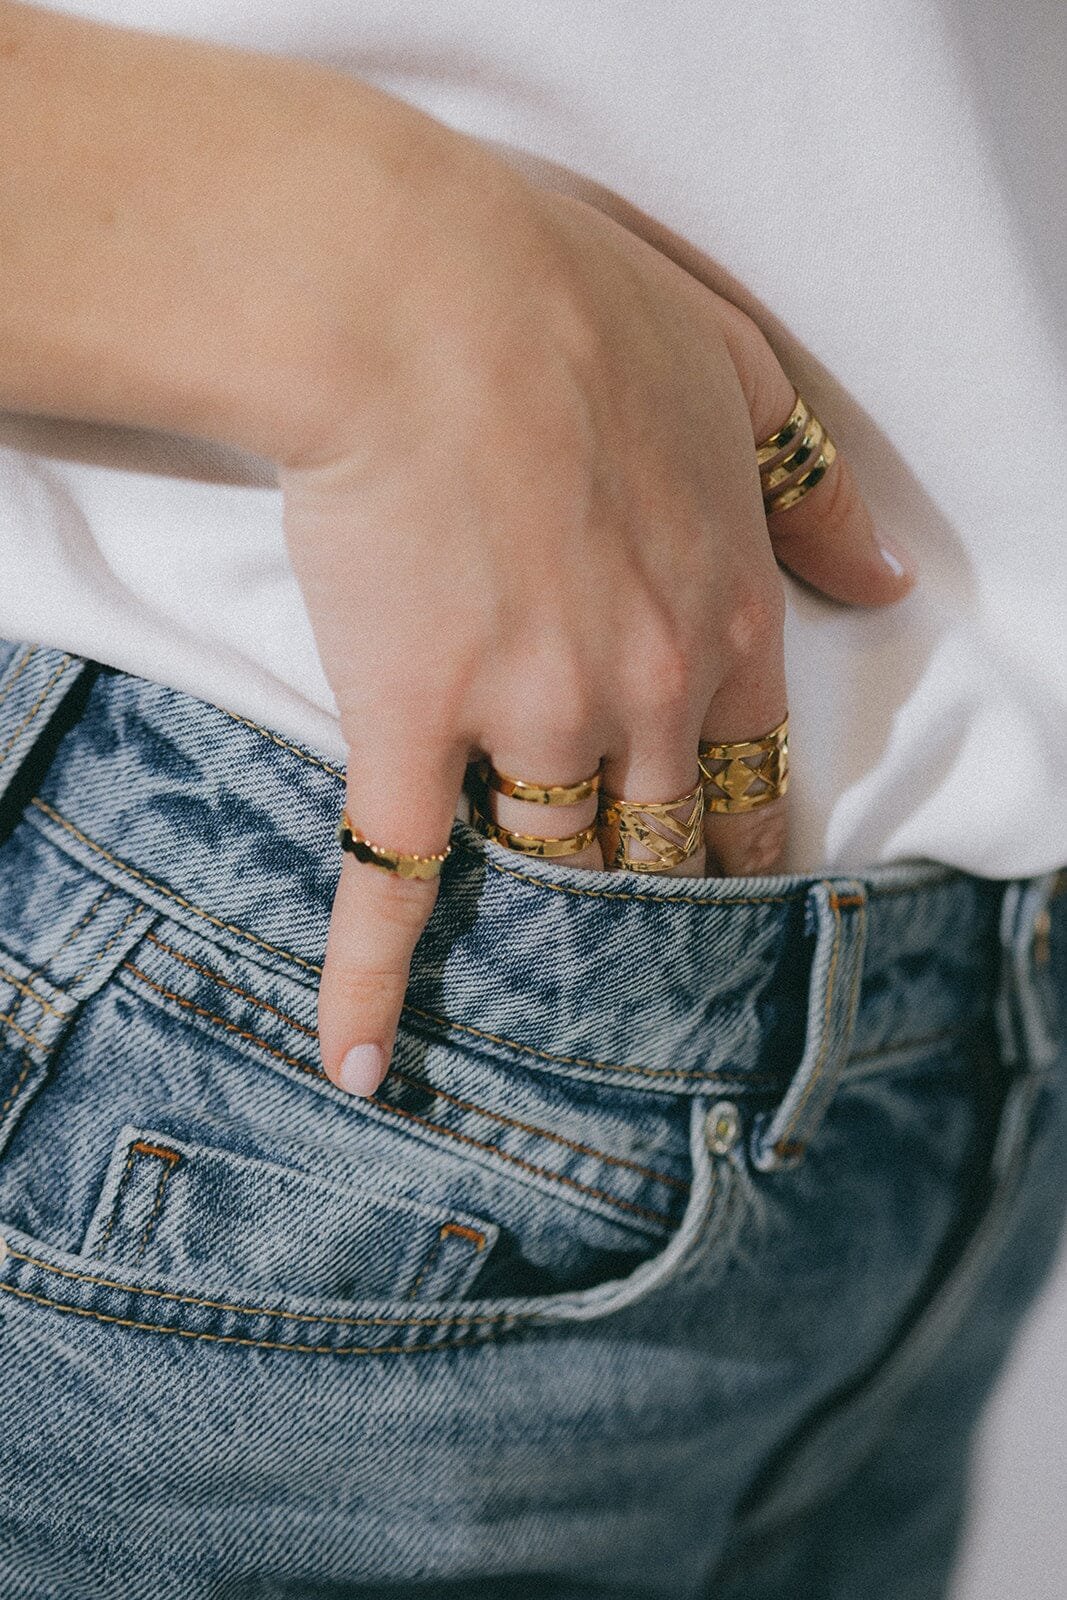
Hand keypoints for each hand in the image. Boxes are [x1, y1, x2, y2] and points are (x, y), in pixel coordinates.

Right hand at [277, 141, 914, 1098]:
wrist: (418, 293)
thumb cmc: (573, 302)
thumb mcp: (738, 370)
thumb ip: (814, 493)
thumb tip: (883, 581)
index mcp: (724, 616)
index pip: (747, 776)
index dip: (737, 842)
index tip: (725, 889)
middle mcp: (644, 696)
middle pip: (656, 838)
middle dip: (646, 891)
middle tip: (631, 952)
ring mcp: (530, 723)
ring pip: (553, 859)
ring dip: (543, 918)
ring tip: (527, 990)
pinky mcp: (414, 728)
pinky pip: (394, 880)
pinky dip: (372, 979)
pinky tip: (361, 1063)